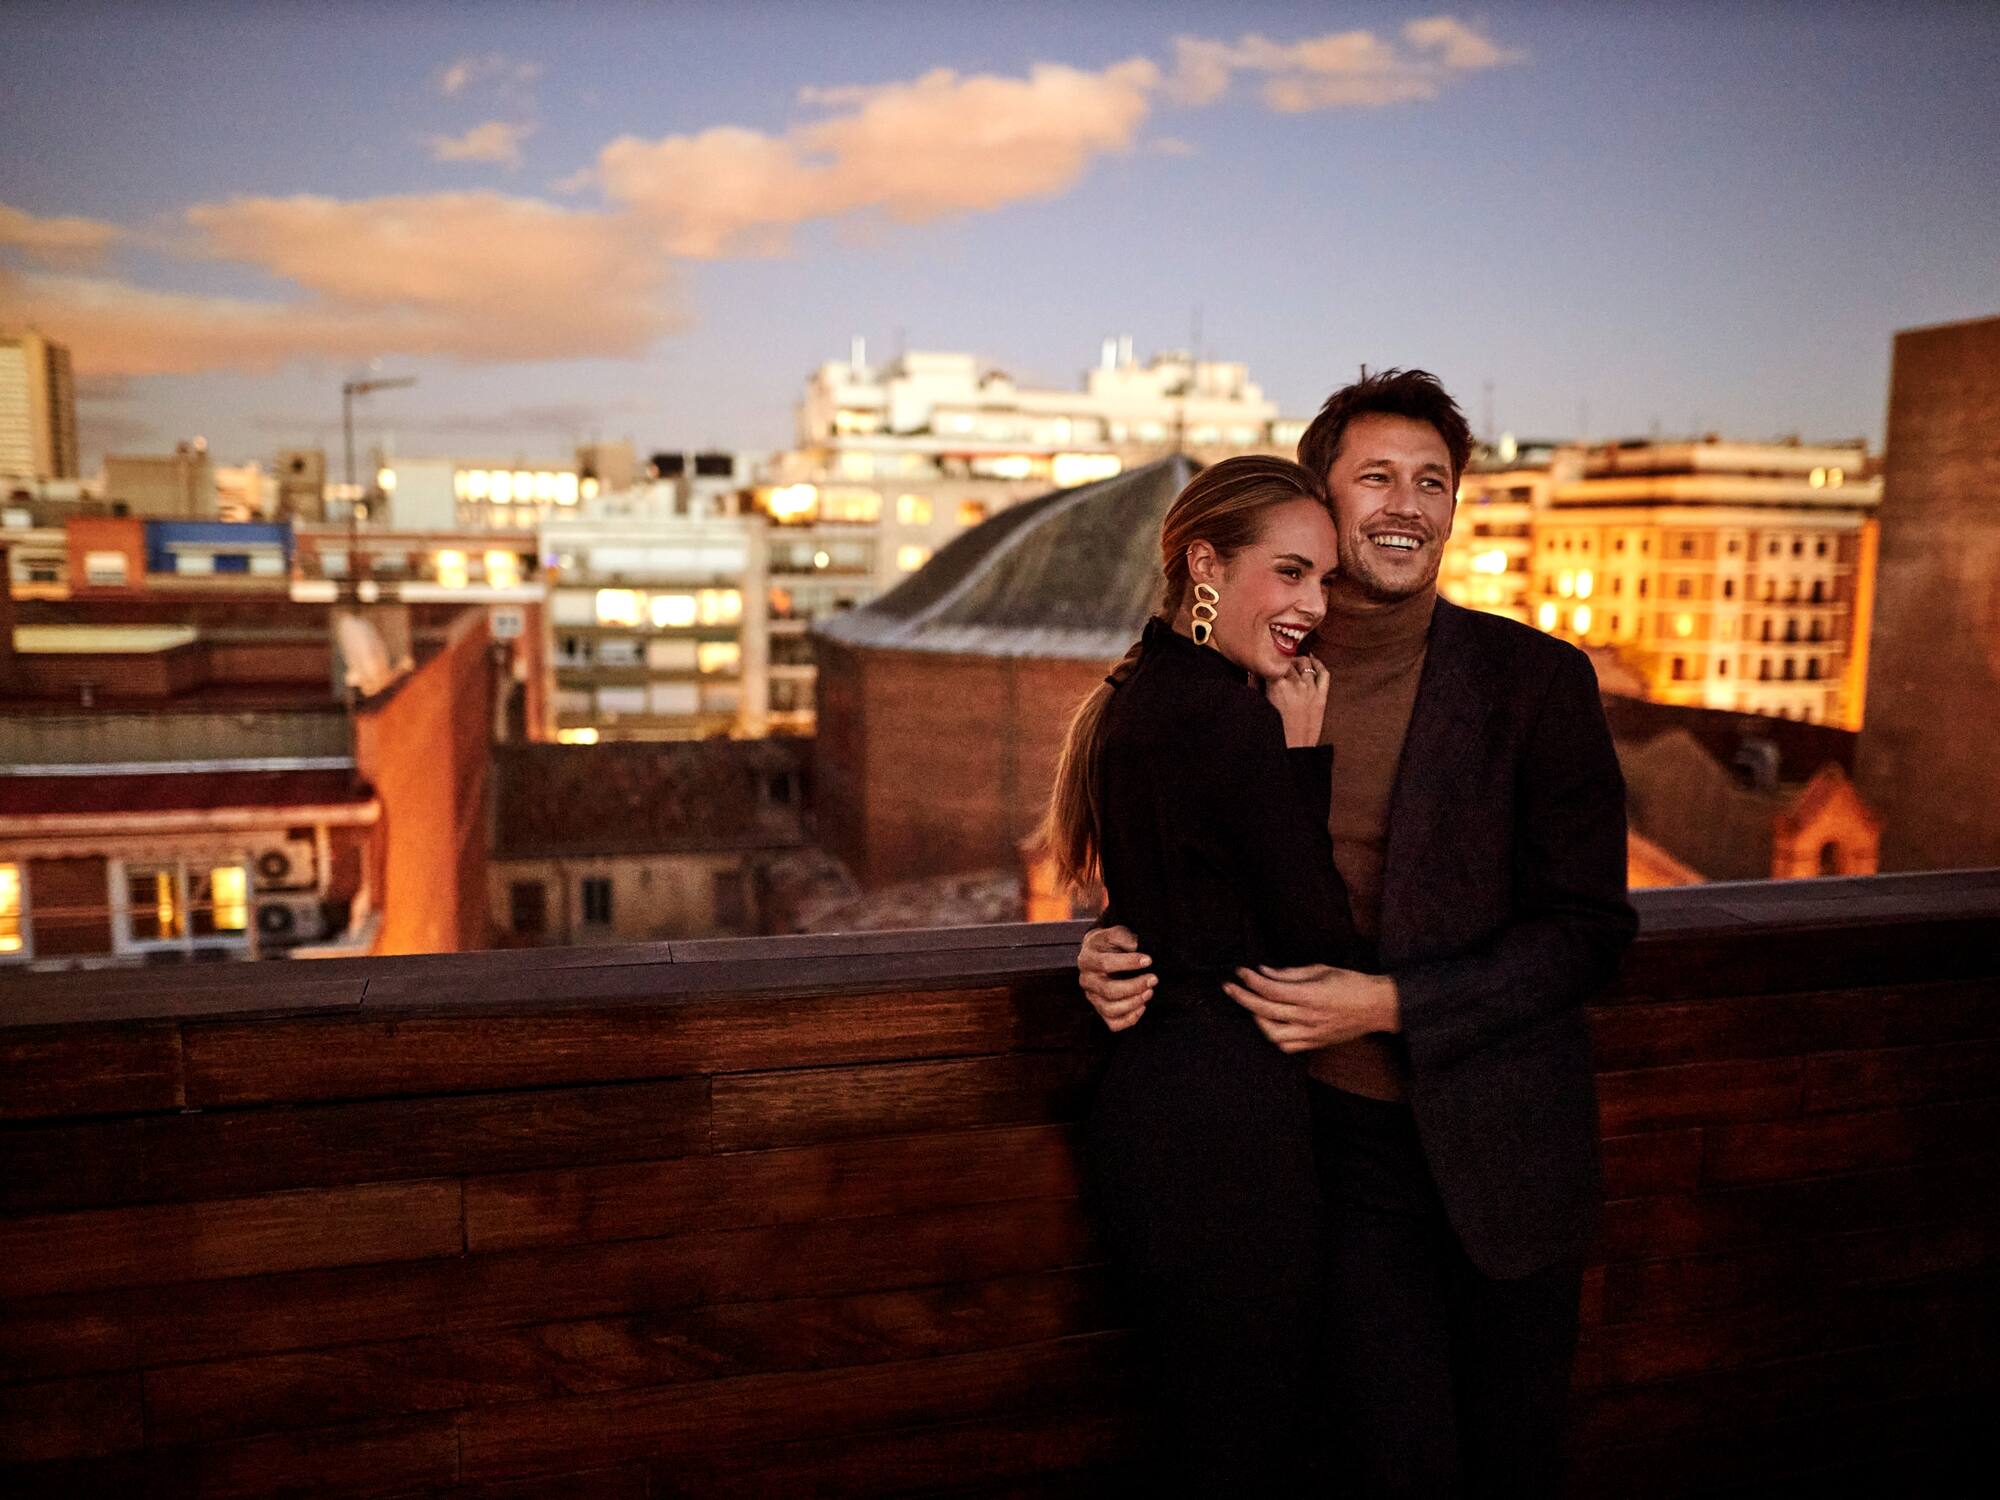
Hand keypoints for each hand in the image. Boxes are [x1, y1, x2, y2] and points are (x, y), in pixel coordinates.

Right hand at [1079, 924, 1154, 1031]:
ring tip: (1149, 992)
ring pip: (1110, 1009)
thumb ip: (1125, 937)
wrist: (1101, 953)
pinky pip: (1113, 1023)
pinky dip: (1129, 1019)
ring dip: (1133, 1003)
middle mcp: (1086, 980)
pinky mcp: (1101, 1010)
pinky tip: (1142, 1007)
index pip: (1105, 964)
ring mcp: (1093, 997)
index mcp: (1087, 959)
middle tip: (1153, 979)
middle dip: (1135, 986)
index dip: (1128, 963)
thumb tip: (1137, 946)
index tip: (1149, 960)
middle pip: (1108, 990)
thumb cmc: (1111, 944)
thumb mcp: (1115, 933)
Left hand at [1224, 964, 1399, 1052]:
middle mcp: (1307, 1017)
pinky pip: (1287, 1046)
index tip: (1240, 972)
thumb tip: (1264, 972)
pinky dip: (1273, 1036)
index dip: (1251, 980)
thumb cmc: (1352, 984)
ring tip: (1251, 1006)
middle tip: (1230, 987)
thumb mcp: (1321, 970)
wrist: (1377, 1007)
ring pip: (1272, 1033)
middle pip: (1264, 1010)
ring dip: (1256, 1019)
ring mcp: (1311, 1034)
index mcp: (1309, 996)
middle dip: (1243, 998)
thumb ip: (1290, 973)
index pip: (1270, 989)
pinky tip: (1269, 1024)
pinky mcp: (1315, 1043)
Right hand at [1264, 657, 1328, 748]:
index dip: (1268, 659)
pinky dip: (1318, 664)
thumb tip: (1254, 671)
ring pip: (1305, 663)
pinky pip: (1323, 673)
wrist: (1293, 750)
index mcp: (1278, 685)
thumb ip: (1255, 685)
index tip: (1264, 662)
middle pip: (1288, 661)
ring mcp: (1311, 689)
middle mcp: (1296, 684)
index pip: (1273, 660)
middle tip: (1276, 664)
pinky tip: (1312, 660)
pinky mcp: (1322, 697)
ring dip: (1296, 661)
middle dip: (1281, 661)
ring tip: (1290, 663)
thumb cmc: (1274, 732)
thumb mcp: (1260, 705)